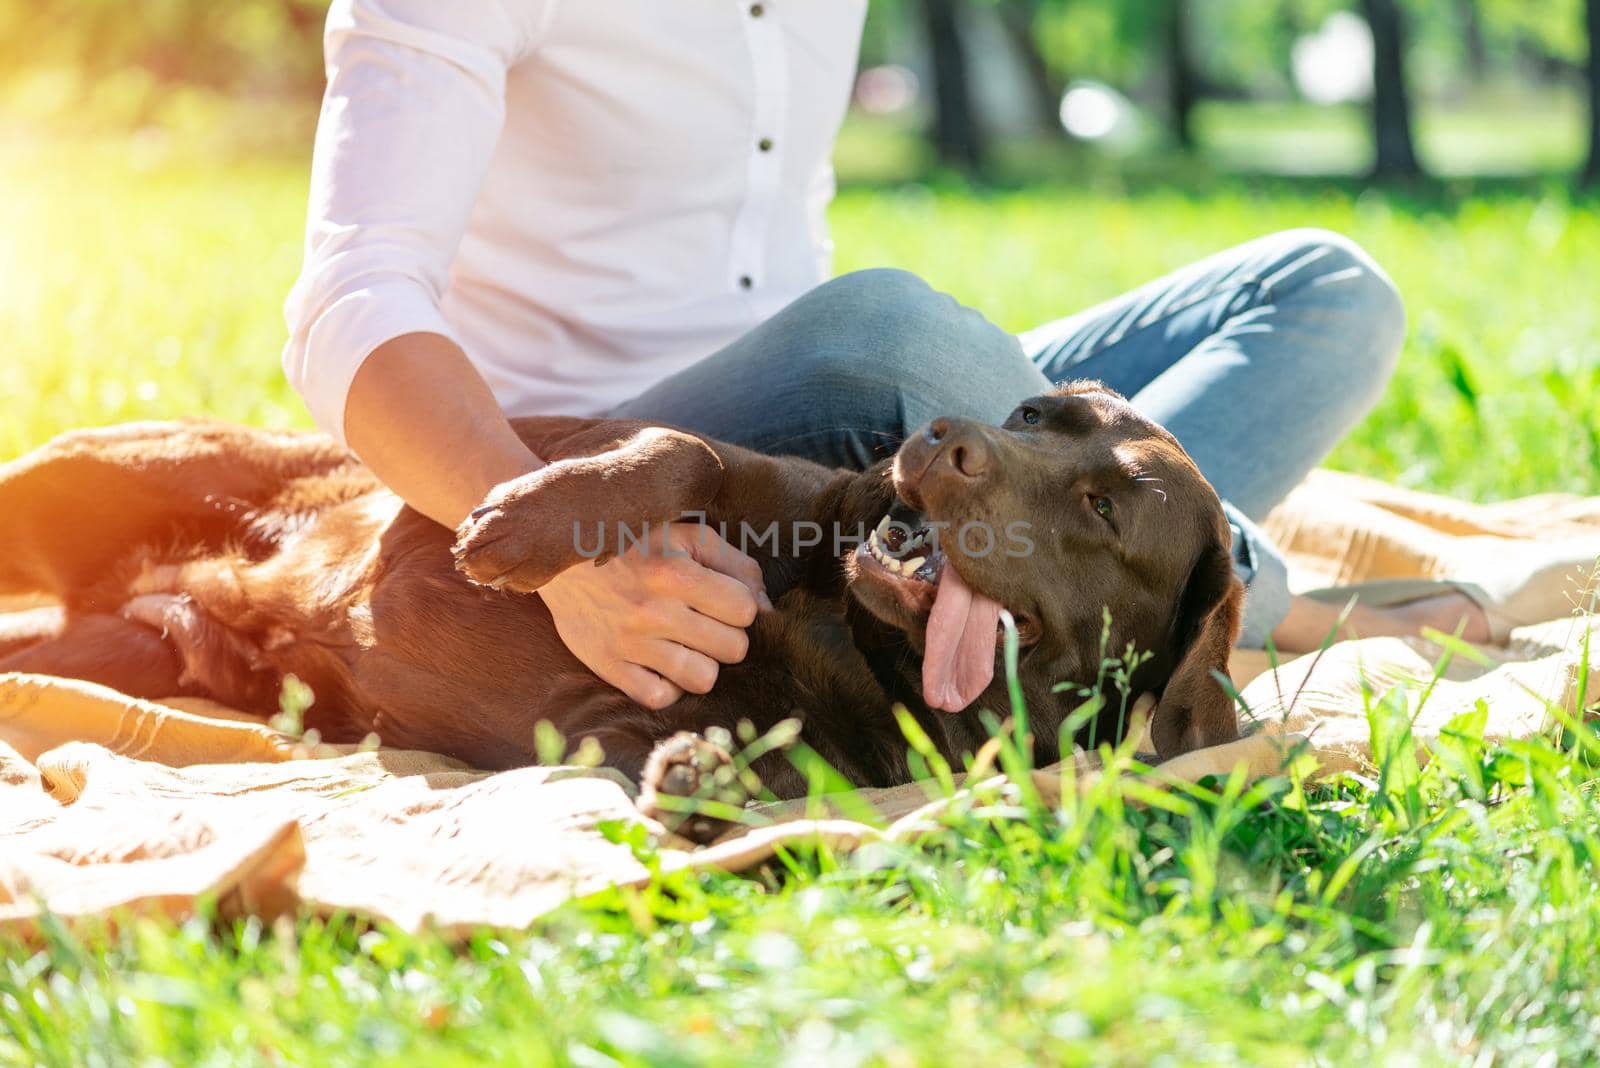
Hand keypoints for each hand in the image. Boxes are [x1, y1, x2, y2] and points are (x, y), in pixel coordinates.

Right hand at [538, 521, 772, 708]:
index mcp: (676, 572)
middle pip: (733, 648)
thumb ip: (735, 564)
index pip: (746, 610)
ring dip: (702, 663)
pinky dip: (667, 685)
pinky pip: (659, 697)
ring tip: (685, 644)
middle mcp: (654, 611)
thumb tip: (768, 607)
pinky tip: (661, 664)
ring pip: (703, 679)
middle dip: (726, 636)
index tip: (722, 600)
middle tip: (705, 622)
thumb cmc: (633, 540)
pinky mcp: (607, 665)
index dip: (741, 606)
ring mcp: (630, 642)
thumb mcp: (686, 534)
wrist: (558, 554)